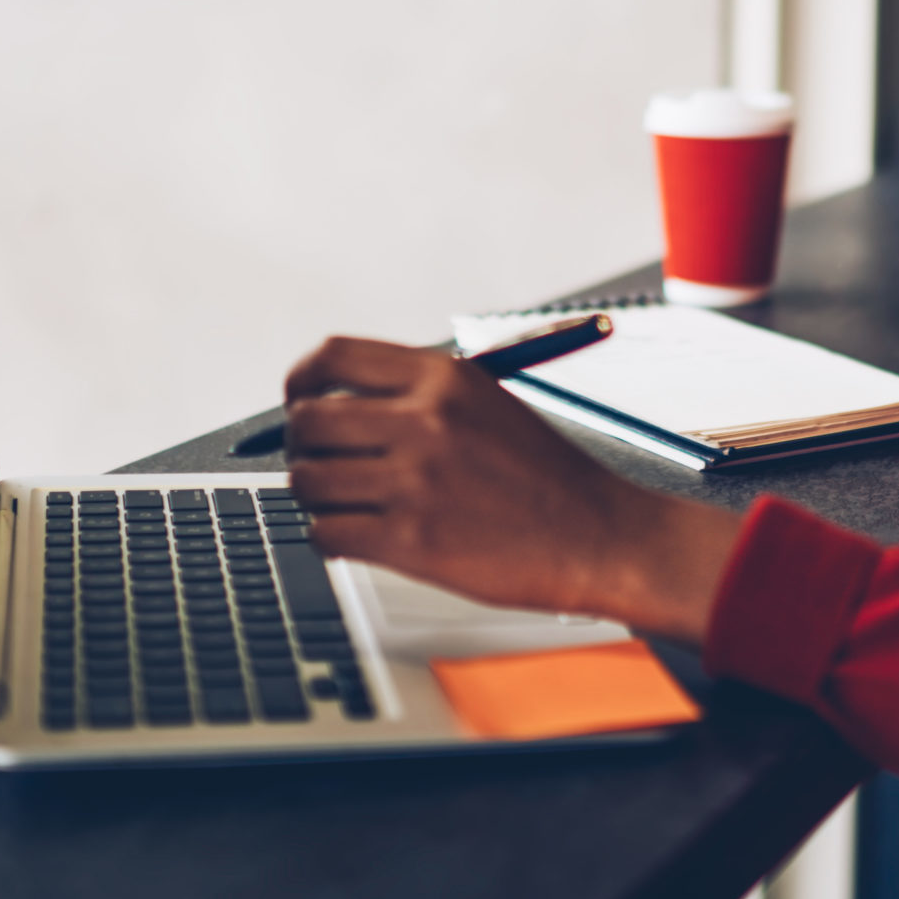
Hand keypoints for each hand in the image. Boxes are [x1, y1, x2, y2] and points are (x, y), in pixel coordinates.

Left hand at [281, 338, 741, 641]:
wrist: (598, 534)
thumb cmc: (546, 475)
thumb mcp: (485, 403)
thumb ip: (418, 394)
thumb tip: (343, 401)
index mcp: (441, 377)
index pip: (333, 358)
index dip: (301, 381)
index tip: (299, 399)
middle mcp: (424, 421)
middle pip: (308, 421)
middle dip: (302, 446)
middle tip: (318, 461)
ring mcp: (415, 481)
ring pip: (307, 481)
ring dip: (315, 495)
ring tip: (344, 502)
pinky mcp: (410, 540)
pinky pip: (325, 535)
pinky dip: (331, 537)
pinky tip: (358, 535)